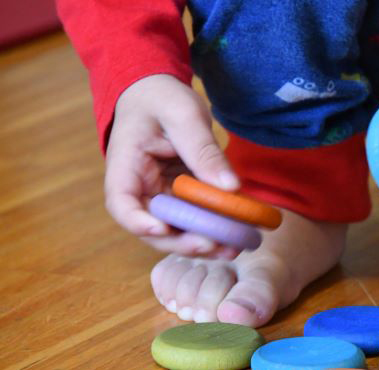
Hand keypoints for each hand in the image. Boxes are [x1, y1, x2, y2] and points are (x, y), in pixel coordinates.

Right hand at [105, 74, 239, 257]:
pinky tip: (237, 236)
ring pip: (175, 230)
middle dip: (181, 242)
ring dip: (201, 244)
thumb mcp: (183, 114)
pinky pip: (193, 219)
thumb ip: (203, 149)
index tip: (163, 229)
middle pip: (152, 228)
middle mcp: (138, 188)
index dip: (139, 222)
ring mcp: (158, 196)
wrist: (156, 93)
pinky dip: (212, 230)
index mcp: (125, 165)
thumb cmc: (161, 98)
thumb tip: (230, 187)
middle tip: (213, 246)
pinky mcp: (178, 198)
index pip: (121, 203)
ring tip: (233, 248)